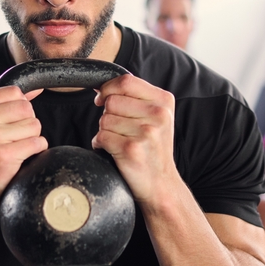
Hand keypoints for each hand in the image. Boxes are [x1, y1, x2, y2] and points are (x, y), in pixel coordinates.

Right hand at [0, 86, 46, 205]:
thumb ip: (9, 100)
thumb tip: (37, 87)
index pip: (15, 93)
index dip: (17, 110)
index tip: (5, 125)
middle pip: (26, 108)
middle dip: (26, 123)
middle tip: (10, 139)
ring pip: (34, 125)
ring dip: (30, 138)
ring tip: (12, 148)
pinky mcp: (2, 155)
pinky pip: (37, 143)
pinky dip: (35, 150)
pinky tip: (18, 158)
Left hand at [91, 74, 177, 204]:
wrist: (161, 184)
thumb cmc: (153, 149)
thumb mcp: (156, 117)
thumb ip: (135, 97)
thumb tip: (101, 88)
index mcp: (164, 101)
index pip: (125, 81)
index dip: (108, 88)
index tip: (103, 98)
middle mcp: (158, 115)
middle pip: (112, 101)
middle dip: (108, 114)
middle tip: (121, 130)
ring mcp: (145, 132)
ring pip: (104, 119)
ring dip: (105, 131)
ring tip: (120, 141)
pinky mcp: (130, 149)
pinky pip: (101, 136)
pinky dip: (100, 144)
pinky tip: (114, 151)